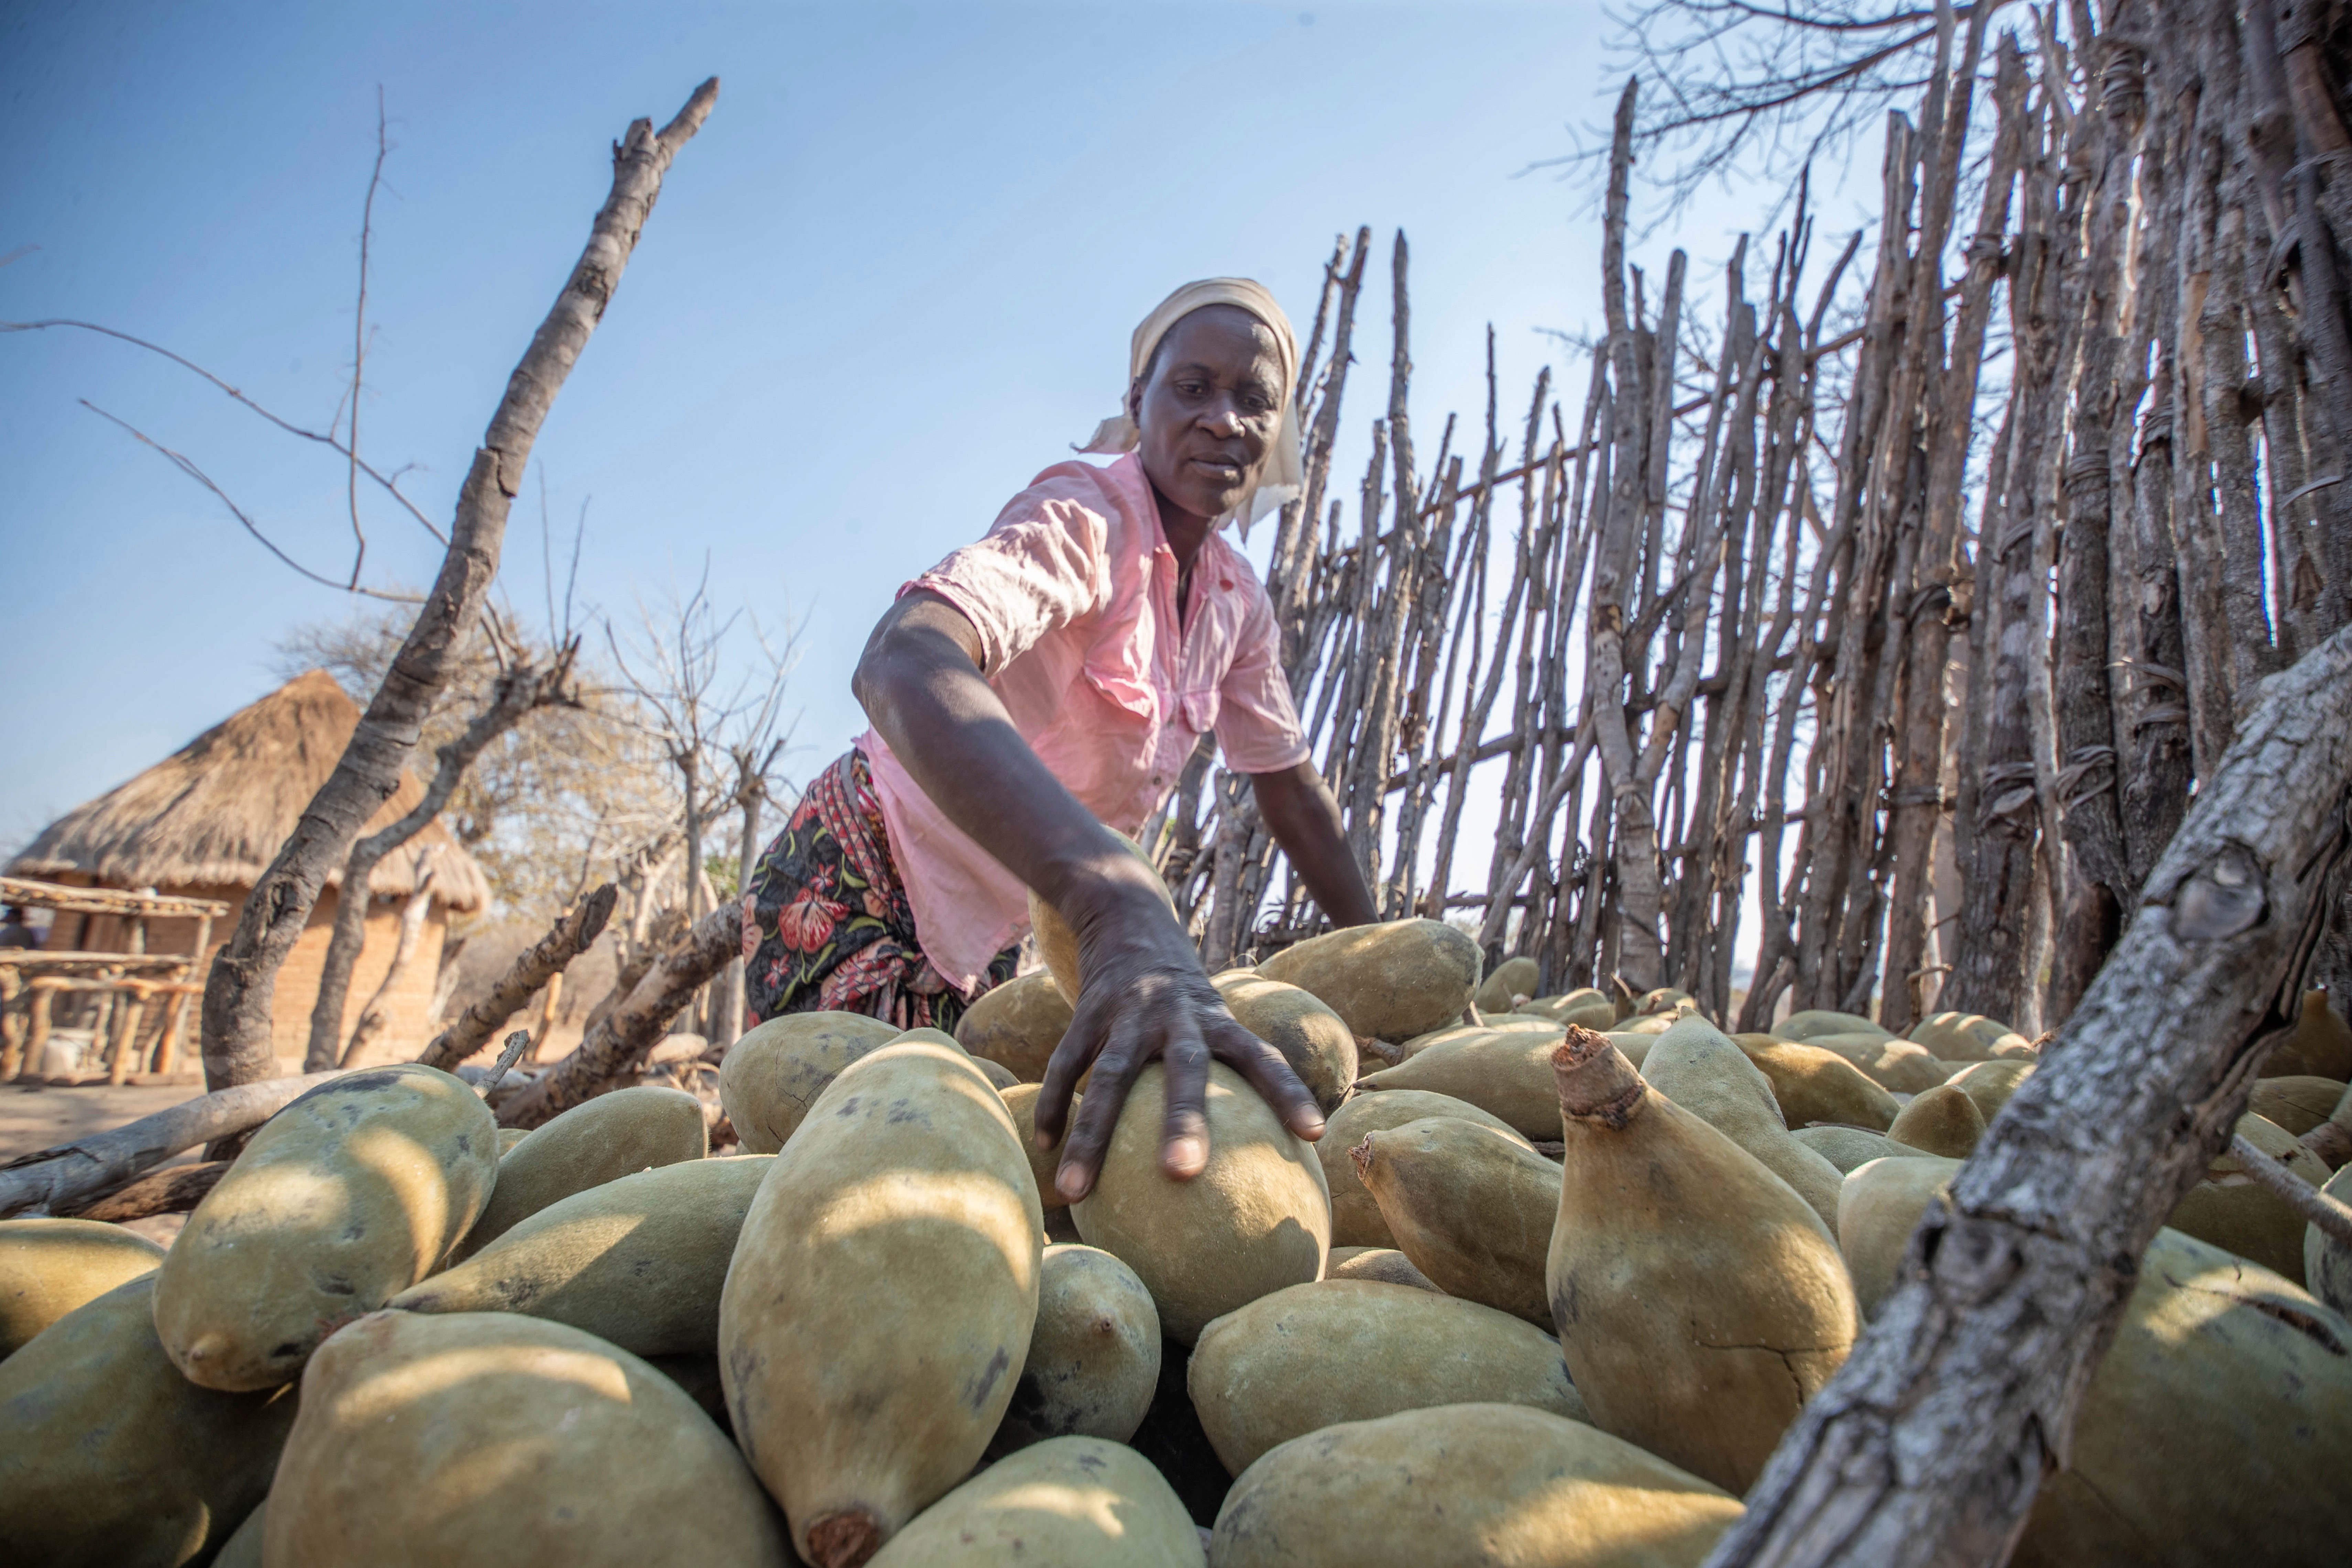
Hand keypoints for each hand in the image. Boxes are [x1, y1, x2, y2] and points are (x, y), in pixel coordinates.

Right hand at [1030, 877, 1323, 1203]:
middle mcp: (1176, 1015)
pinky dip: (1055, 1105)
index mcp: (1217, 1019)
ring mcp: (1128, 1014)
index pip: (1261, 1056)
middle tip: (1184, 1174)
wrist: (1129, 920)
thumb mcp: (1216, 1017)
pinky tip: (1045, 1148)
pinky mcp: (1086, 1013)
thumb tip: (1276, 1145)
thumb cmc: (1185, 999)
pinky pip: (1066, 1064)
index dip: (1290, 1091)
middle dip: (1184, 1120)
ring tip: (1075, 1191)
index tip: (1314, 1133)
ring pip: (1111, 1078)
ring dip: (1091, 1136)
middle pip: (1185, 1069)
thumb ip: (1235, 1070)